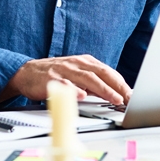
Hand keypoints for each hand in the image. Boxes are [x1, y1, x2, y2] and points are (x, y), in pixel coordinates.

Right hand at [7, 55, 131, 106]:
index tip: (132, 95)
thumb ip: (95, 84)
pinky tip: (82, 96)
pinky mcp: (51, 79)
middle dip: (117, 86)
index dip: (121, 83)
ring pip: (87, 79)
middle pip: (101, 73)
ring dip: (103, 89)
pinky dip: (74, 89)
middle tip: (127, 98)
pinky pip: (65, 84)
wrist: (27, 73)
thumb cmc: (55, 75)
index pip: (108, 72)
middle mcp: (77, 64)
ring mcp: (64, 70)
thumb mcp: (77, 76)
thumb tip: (115, 94)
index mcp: (85, 62)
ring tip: (113, 98)